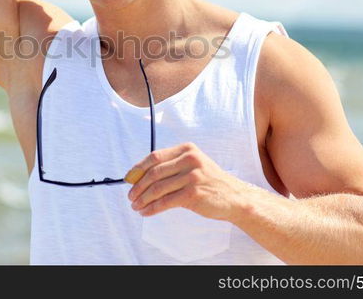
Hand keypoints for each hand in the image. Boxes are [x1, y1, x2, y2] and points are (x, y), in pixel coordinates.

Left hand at [125, 142, 247, 220]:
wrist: (234, 197)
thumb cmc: (209, 182)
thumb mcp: (193, 165)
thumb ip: (170, 167)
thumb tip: (138, 176)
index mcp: (186, 149)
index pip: (155, 157)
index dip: (138, 168)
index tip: (128, 178)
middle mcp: (189, 160)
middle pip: (154, 173)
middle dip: (138, 186)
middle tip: (130, 196)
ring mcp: (192, 176)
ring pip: (158, 188)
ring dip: (143, 199)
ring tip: (136, 206)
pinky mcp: (193, 194)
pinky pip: (165, 202)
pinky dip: (152, 208)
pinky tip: (146, 212)